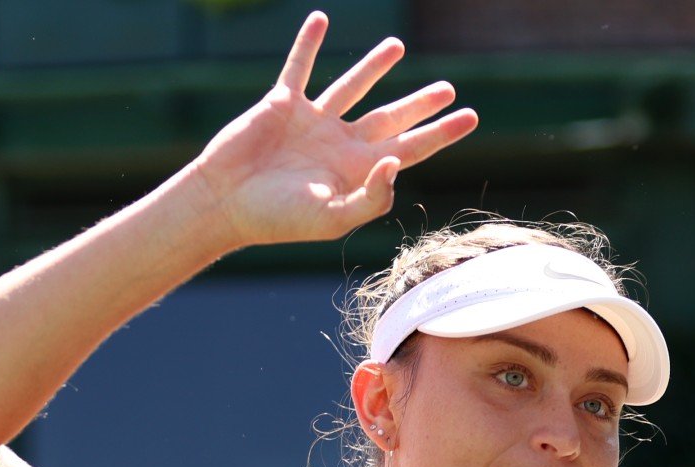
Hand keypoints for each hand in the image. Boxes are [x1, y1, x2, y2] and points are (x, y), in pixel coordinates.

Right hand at [187, 11, 477, 246]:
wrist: (223, 204)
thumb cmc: (276, 220)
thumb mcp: (330, 219)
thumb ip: (370, 197)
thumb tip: (398, 161)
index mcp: (356, 171)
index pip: (410, 148)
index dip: (441, 133)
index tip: (470, 117)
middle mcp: (339, 144)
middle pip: (390, 118)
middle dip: (420, 104)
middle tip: (448, 88)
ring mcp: (312, 122)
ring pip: (351, 86)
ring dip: (373, 65)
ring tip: (396, 46)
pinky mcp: (281, 104)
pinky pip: (299, 67)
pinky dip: (308, 43)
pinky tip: (320, 19)